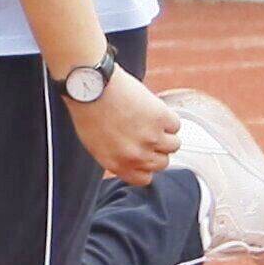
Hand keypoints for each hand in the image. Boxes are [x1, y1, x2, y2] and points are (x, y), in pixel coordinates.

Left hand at [71, 70, 180, 187]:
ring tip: (147, 118)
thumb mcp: (95, 143)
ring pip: (173, 145)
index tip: (144, 155)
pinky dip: (166, 116)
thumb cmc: (88, 109)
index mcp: (116, 164)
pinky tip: (150, 107)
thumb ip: (116, 156)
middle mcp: (135, 156)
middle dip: (156, 149)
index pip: (144, 179)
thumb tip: (132, 160)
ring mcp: (151, 138)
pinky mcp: (161, 119)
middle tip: (145, 131)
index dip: (146, 166)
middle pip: (162, 163)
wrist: (91, 85)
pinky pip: (175, 125)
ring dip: (164, 132)